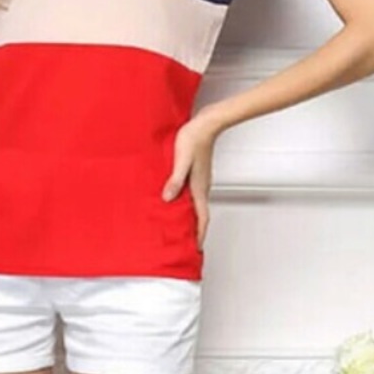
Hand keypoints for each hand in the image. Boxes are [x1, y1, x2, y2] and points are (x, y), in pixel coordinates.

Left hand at [161, 111, 220, 251]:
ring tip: (181, 226)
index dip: (199, 235)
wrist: (205, 124)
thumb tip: (168, 198)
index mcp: (199, 187)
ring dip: (190, 217)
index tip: (197, 249)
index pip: (202, 217)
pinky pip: (192, 193)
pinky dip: (186, 202)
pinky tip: (176, 199)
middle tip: (188, 243)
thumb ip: (175, 180)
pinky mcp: (196, 172)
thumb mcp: (181, 160)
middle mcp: (201, 186)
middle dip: (195, 230)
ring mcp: (200, 180)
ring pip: (196, 204)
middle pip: (200, 214)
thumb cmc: (194, 139)